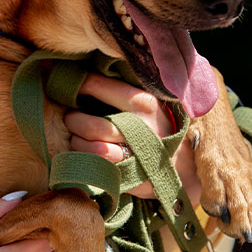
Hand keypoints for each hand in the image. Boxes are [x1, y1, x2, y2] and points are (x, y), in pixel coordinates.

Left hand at [63, 73, 200, 205]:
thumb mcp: (149, 104)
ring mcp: (135, 155)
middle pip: (91, 125)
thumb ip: (123, 92)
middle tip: (70, 118)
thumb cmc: (156, 126)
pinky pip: (96, 167)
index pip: (99, 87)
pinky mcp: (129, 175)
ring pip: (91, 149)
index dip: (79, 86)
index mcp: (143, 103)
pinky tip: (85, 152)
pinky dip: (84, 159)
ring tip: (76, 136)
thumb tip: (83, 75)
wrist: (181, 165)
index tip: (71, 88)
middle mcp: (140, 128)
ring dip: (77, 142)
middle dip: (73, 120)